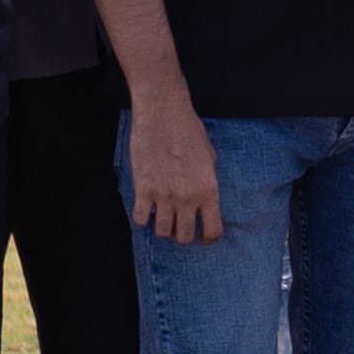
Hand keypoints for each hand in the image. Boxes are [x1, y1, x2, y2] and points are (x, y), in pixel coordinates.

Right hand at [125, 97, 223, 245]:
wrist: (164, 114)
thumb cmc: (189, 132)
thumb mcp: (210, 160)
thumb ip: (207, 185)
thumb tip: (204, 203)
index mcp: (209, 190)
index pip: (213, 230)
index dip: (208, 239)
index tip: (203, 238)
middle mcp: (187, 197)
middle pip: (184, 236)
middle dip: (182, 235)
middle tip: (179, 226)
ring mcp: (164, 194)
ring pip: (162, 231)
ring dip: (162, 228)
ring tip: (162, 217)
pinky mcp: (143, 189)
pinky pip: (140, 219)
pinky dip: (142, 219)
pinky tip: (146, 209)